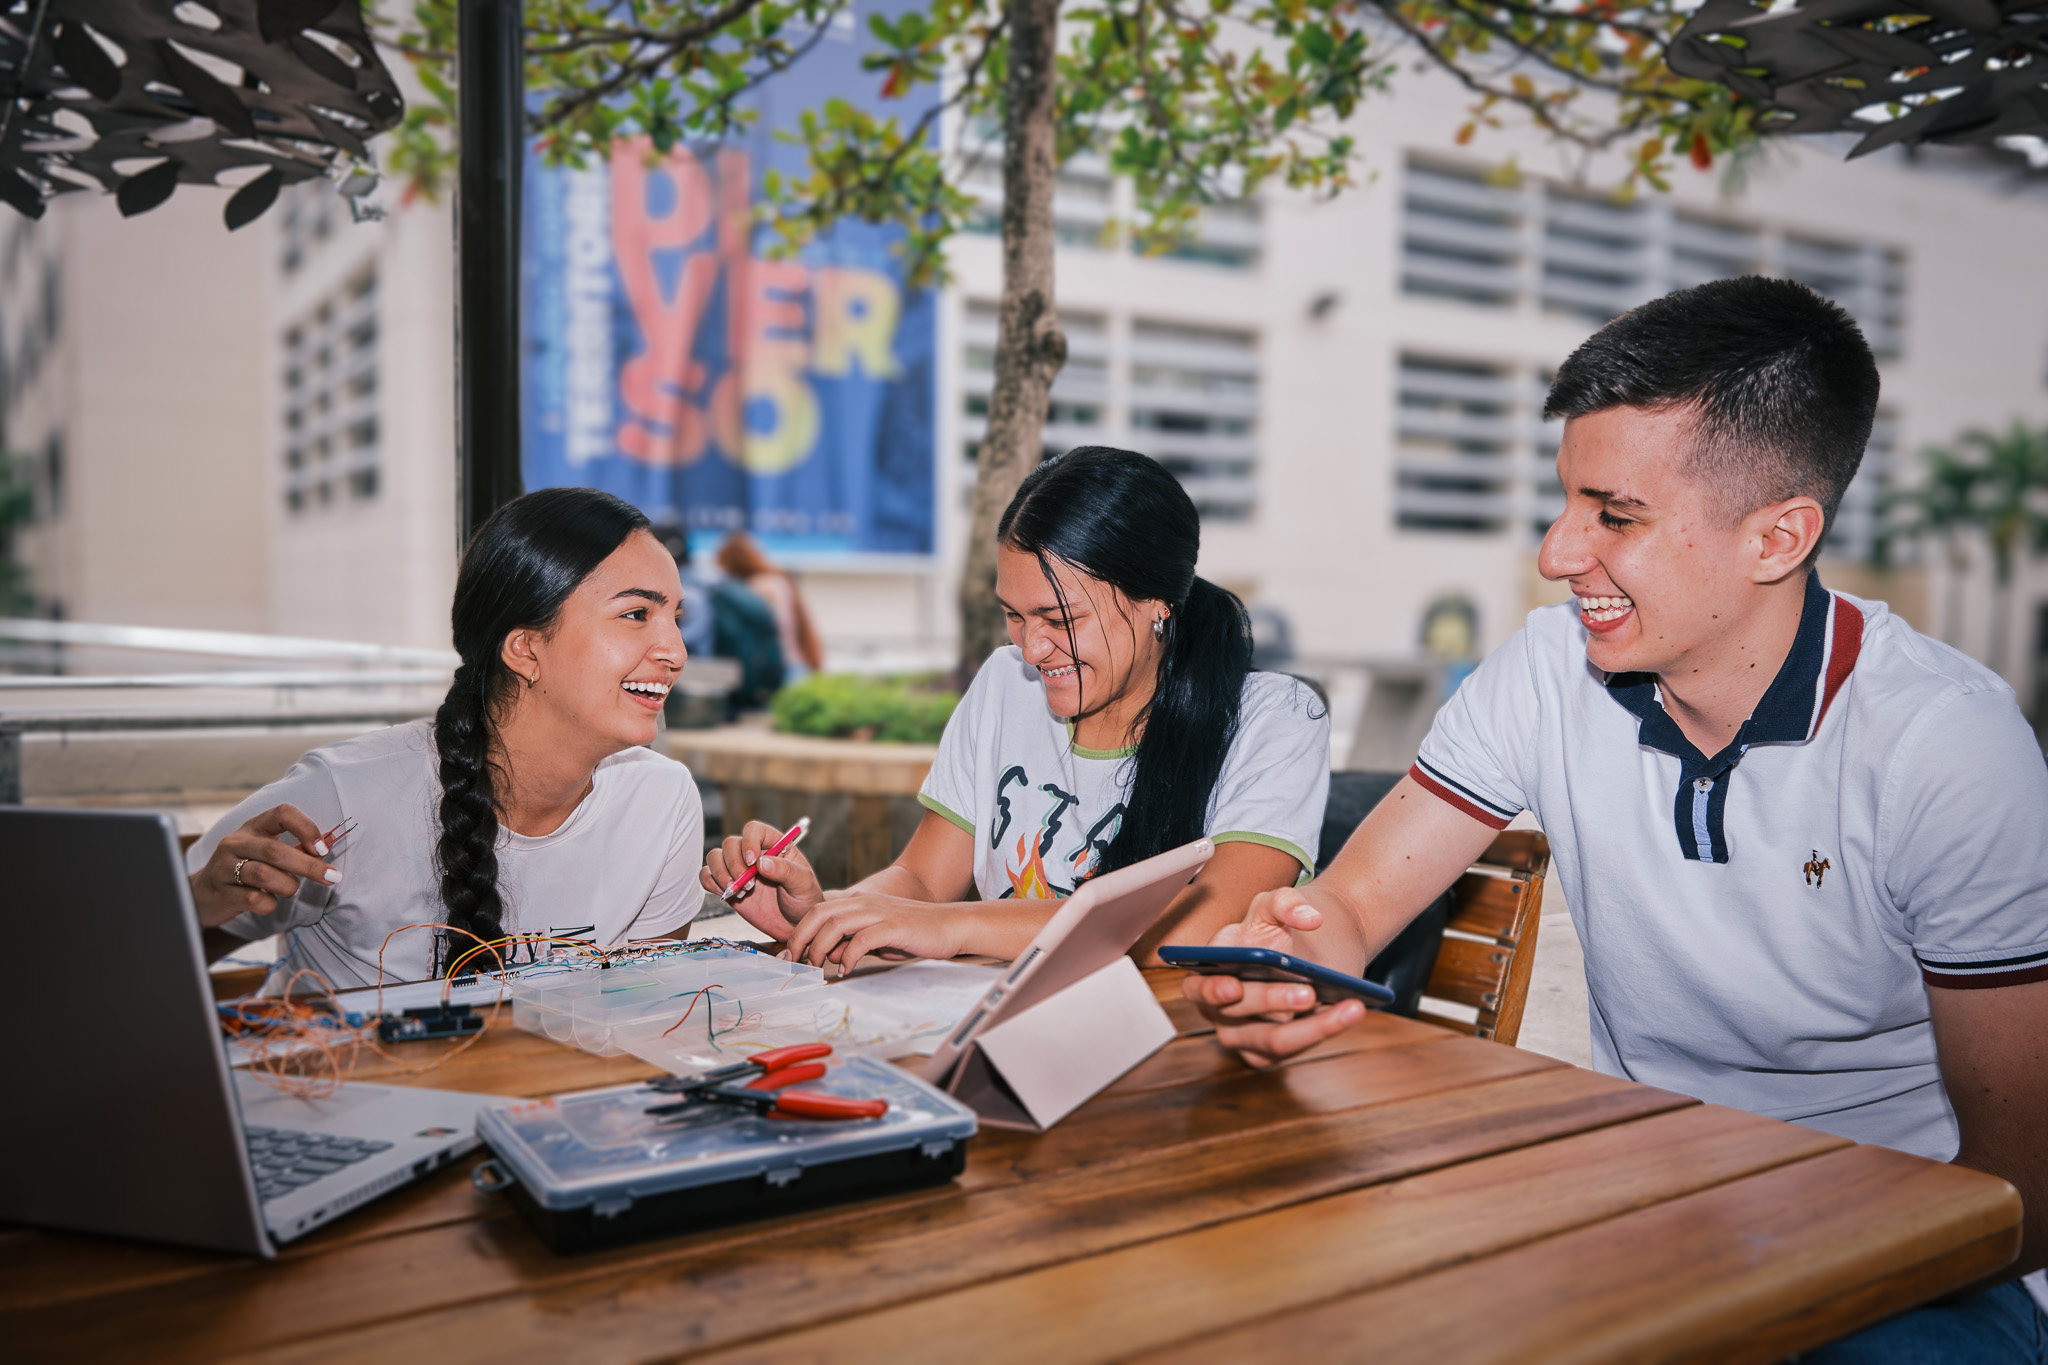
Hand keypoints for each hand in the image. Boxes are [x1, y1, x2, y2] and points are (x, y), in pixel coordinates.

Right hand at [189, 804, 338, 928]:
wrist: (203, 894)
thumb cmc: (246, 869)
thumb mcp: (267, 852)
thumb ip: (296, 848)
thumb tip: (329, 844)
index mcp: (253, 827)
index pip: (282, 813)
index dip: (306, 828)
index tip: (322, 849)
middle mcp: (236, 842)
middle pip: (276, 851)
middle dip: (309, 866)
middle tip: (332, 877)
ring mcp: (224, 867)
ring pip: (264, 875)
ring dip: (288, 886)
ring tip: (291, 889)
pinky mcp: (220, 892)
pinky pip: (253, 899)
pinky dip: (270, 903)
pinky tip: (268, 901)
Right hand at [699, 820, 823, 941]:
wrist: (794, 925)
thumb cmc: (804, 901)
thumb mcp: (803, 884)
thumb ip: (786, 871)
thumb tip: (762, 862)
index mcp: (775, 845)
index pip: (754, 830)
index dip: (749, 841)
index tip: (752, 861)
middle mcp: (754, 853)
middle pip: (730, 844)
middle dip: (734, 864)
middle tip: (749, 885)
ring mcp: (739, 869)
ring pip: (715, 857)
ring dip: (721, 873)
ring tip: (738, 892)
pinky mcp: (728, 886)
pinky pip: (707, 875)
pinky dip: (709, 882)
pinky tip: (725, 894)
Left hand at [783, 892, 967, 974]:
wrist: (951, 925)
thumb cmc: (914, 933)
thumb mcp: (877, 936)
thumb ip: (853, 941)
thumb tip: (830, 955)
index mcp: (859, 902)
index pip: (817, 911)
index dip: (798, 932)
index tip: (790, 956)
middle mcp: (865, 902)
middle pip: (818, 914)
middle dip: (800, 939)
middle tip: (795, 963)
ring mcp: (878, 912)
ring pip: (834, 925)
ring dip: (819, 949)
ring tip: (817, 968)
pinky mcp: (893, 926)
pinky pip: (860, 940)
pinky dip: (847, 957)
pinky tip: (846, 970)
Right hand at [1181, 886, 1365, 1068]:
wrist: (1315, 945)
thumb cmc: (1284, 926)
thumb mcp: (1278, 902)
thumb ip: (1287, 900)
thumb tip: (1309, 918)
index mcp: (1212, 967)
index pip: (1197, 986)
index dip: (1210, 991)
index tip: (1234, 987)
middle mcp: (1219, 1006)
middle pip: (1240, 1013)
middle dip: (1273, 1001)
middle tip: (1308, 992)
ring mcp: (1242, 1033)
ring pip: (1274, 1040)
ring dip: (1311, 1026)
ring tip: (1348, 1006)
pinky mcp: (1267, 1052)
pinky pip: (1294, 1049)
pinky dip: (1324, 1031)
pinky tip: (1349, 1013)